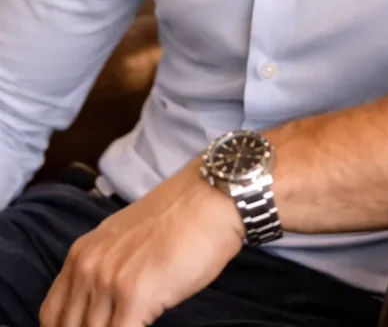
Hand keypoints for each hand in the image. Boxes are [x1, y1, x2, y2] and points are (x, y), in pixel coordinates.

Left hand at [39, 156, 243, 326]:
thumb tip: (102, 311)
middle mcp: (87, 266)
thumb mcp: (127, 241)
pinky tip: (148, 326)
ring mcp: (108, 281)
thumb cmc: (181, 219)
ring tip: (135, 324)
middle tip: (119, 324)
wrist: (213, 197)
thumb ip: (106, 271)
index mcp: (81, 254)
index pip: (52, 316)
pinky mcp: (134, 295)